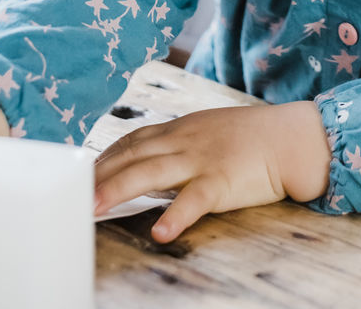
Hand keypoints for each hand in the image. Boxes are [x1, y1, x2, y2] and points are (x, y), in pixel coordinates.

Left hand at [92, 101, 331, 242]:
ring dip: (119, 188)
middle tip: (70, 192)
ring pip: (151, 172)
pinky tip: (160, 232)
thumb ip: (181, 144)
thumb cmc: (253, 139)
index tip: (82, 171)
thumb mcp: (210, 131)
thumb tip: (153, 161)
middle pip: (132, 154)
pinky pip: (194, 199)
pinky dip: (176, 215)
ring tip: (95, 207)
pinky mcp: (222, 181)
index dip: (105, 156)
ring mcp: (202, 159)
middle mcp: (184, 140)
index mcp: (181, 129)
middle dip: (99, 174)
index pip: (132, 139)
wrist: (291, 139)